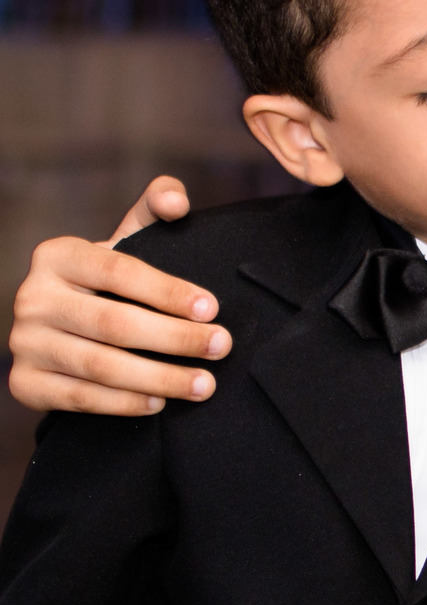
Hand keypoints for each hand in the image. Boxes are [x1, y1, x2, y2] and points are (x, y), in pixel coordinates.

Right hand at [8, 176, 232, 416]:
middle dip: (176, 338)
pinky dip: (125, 403)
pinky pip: (82, 398)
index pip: (119, 272)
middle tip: (221, 346)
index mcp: (59, 255)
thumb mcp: (126, 244)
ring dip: (160, 378)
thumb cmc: (107, 285)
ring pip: (101, 366)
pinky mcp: (26, 383)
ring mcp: (26, 342)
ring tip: (204, 385)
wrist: (61, 333)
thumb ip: (154, 211)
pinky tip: (161, 403)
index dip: (168, 291)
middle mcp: (33, 296)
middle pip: (113, 323)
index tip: (212, 308)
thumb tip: (176, 201)